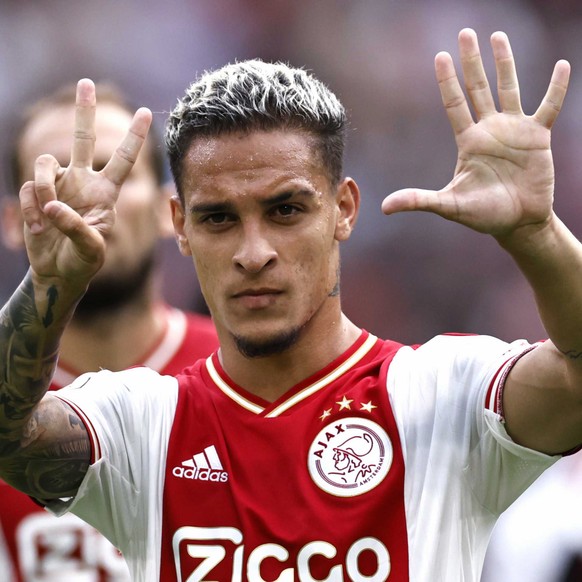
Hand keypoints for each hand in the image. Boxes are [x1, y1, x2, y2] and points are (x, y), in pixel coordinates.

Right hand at [20, 79, 151, 286]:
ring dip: (43, 188)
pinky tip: (40, 228)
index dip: (134, 137)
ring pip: (46, 162)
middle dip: (84, 111)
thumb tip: (54, 205)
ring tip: (48, 216)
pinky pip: (28, 188)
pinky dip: (31, 209)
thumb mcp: (92, 250)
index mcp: (106, 192)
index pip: (124, 160)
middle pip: (83, 139)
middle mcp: (83, 181)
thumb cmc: (84, 262)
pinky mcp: (36, 193)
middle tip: (86, 83)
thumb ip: (78, 229)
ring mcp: (59, 185)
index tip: (146, 112)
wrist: (58, 272)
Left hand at [381, 29, 569, 238]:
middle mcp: (489, 130)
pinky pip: (549, 107)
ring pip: (509, 88)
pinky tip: (562, 66)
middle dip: (472, 61)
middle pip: (478, 88)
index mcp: (468, 142)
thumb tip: (383, 207)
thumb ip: (419, 200)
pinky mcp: (538, 137)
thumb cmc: (483, 214)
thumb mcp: (449, 205)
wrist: (517, 223)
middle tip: (465, 33)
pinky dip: (556, 88)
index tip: (440, 56)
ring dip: (504, 63)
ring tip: (497, 36)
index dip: (448, 81)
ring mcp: (514, 130)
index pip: (455, 104)